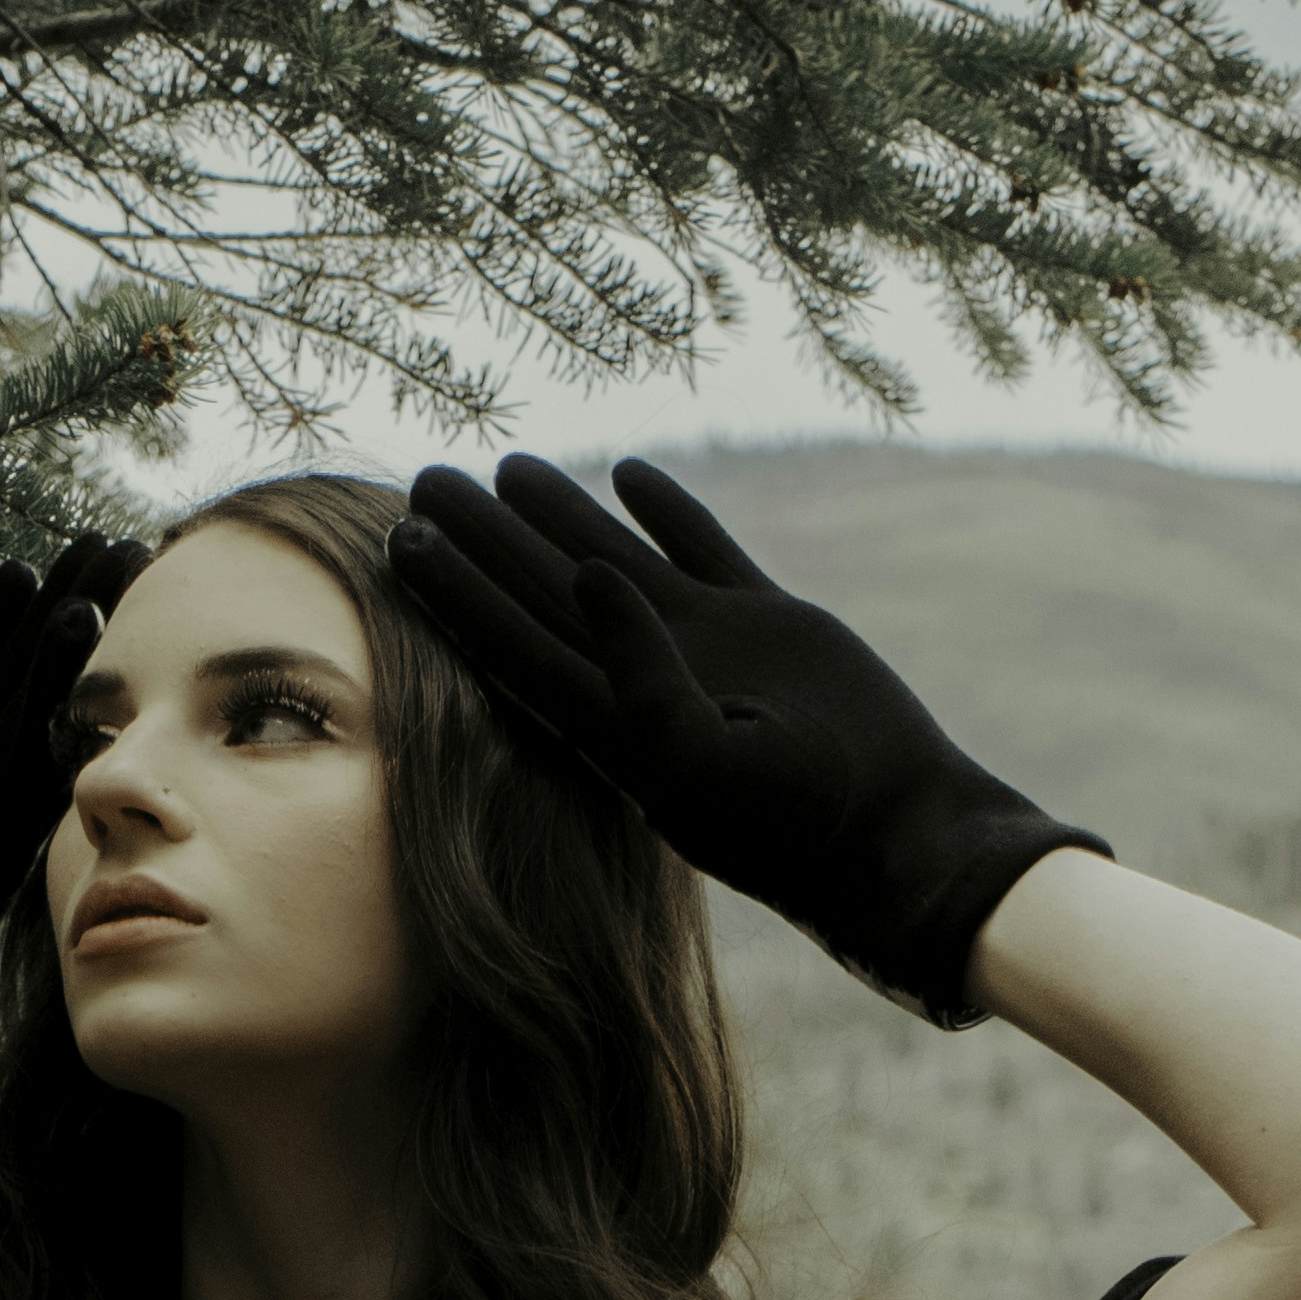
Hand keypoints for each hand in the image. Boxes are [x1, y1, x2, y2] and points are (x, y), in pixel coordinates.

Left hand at [388, 456, 1103, 1024]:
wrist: (897, 835)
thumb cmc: (797, 824)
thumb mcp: (703, 764)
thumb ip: (641, 678)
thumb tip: (586, 580)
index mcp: (615, 723)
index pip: (514, 642)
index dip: (456, 593)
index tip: (403, 541)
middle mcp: (648, 681)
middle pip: (544, 593)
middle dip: (486, 539)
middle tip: (426, 477)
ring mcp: (709, 650)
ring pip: (617, 561)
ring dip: (561, 516)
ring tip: (508, 465)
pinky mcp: (772, 626)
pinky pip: (706, 551)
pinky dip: (670, 512)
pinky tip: (631, 472)